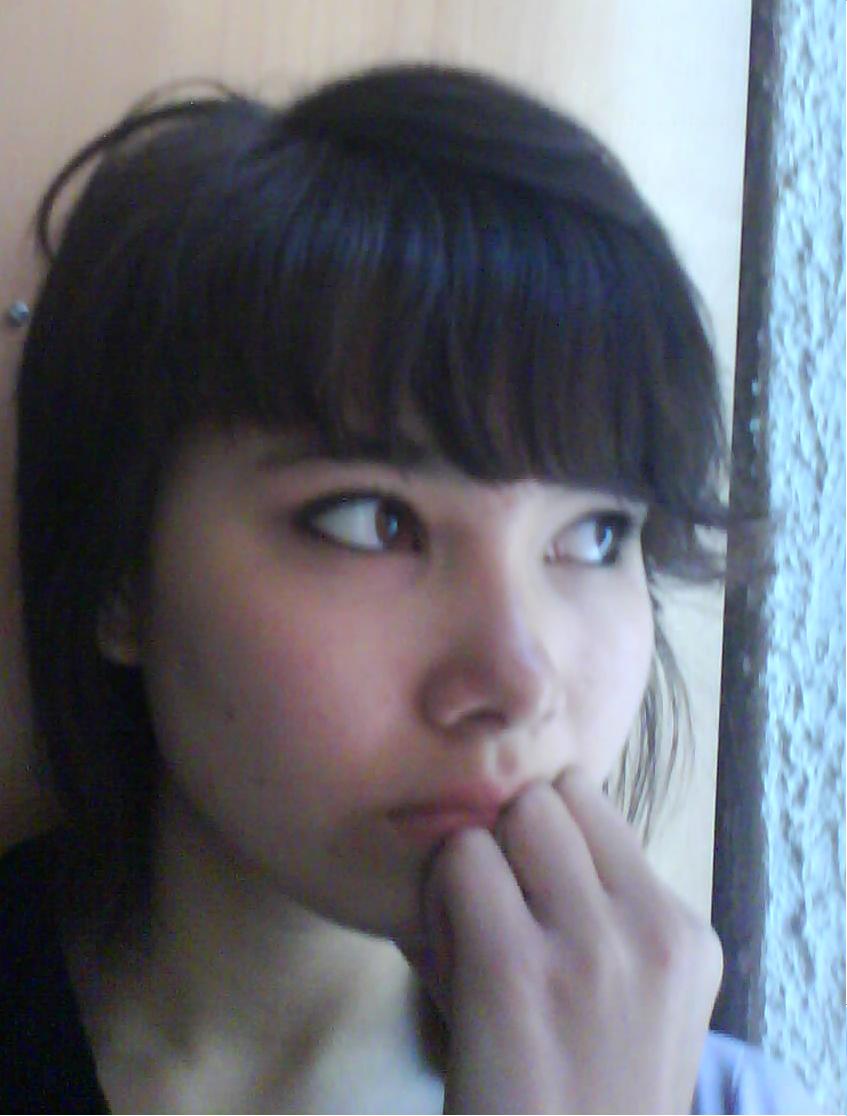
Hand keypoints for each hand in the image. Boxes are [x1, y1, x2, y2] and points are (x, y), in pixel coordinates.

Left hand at [421, 769, 722, 1113]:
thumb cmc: (575, 1097)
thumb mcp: (624, 998)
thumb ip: (590, 907)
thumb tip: (506, 817)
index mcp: (683, 934)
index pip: (596, 806)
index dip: (549, 837)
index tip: (530, 886)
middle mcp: (650, 929)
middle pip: (550, 798)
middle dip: (512, 836)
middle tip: (497, 901)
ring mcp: (588, 946)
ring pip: (505, 818)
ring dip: (472, 864)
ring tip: (470, 930)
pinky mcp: (514, 968)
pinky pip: (457, 862)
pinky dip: (437, 899)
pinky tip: (447, 956)